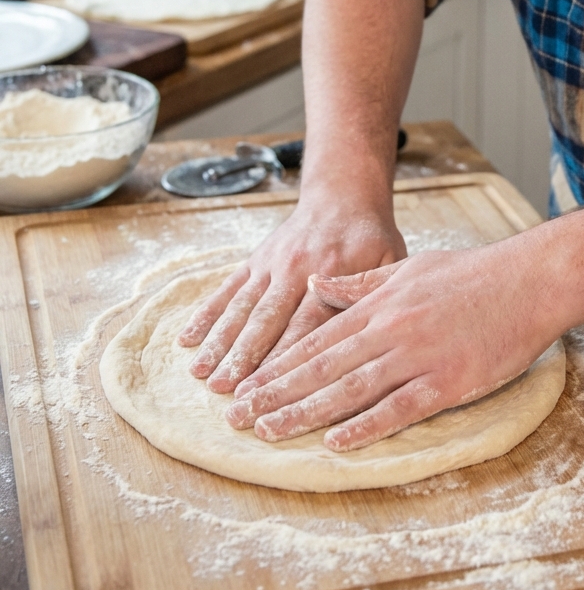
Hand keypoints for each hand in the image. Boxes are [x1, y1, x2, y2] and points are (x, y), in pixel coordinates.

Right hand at [177, 198, 406, 392]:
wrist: (343, 195)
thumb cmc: (371, 238)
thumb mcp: (389, 262)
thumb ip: (372, 297)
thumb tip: (359, 338)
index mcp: (330, 276)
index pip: (305, 327)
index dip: (285, 360)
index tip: (270, 392)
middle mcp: (295, 271)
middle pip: (266, 321)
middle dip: (244, 359)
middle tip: (227, 394)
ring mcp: (271, 265)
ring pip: (241, 308)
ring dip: (220, 342)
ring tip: (201, 374)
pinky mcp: (254, 261)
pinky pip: (227, 290)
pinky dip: (206, 314)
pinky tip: (188, 340)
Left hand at [223, 235, 565, 450]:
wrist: (527, 280)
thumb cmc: (471, 274)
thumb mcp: (407, 268)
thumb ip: (358, 285)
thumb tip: (316, 287)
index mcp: (378, 305)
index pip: (315, 341)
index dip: (277, 366)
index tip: (245, 387)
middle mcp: (389, 331)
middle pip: (321, 368)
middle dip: (276, 393)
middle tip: (238, 418)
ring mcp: (417, 357)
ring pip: (350, 390)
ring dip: (305, 413)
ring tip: (270, 431)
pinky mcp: (447, 382)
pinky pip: (399, 409)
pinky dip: (365, 427)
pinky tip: (336, 443)